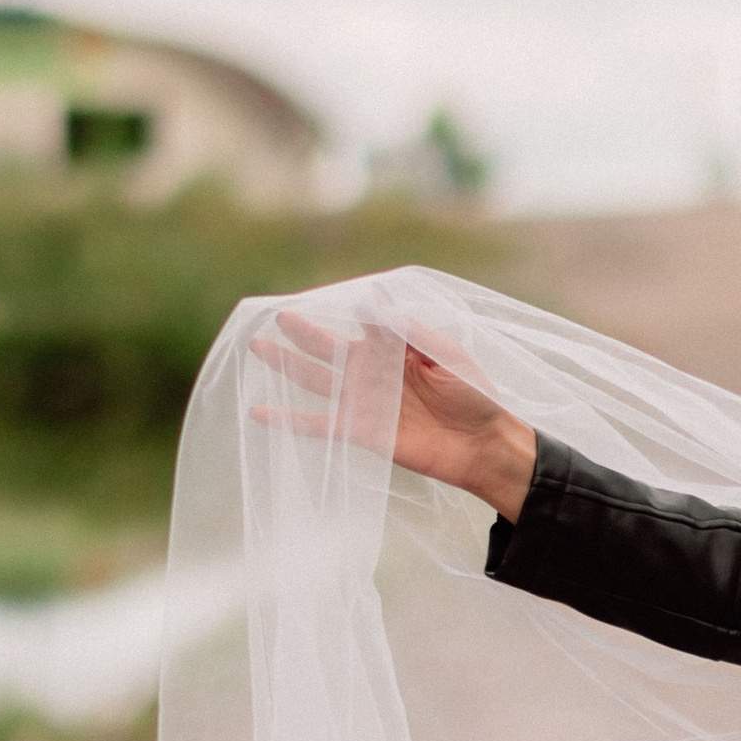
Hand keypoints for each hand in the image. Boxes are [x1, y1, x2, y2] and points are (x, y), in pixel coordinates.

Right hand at [252, 313, 537, 521]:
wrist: (483, 444)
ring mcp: (364, 401)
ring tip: (257, 346)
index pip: (362, 322)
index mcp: (396, 347)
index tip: (334, 296)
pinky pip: (320, 424)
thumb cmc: (472, 394)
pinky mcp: (361, 432)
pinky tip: (261, 410)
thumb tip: (371, 299)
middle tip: (277, 315)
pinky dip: (291, 419)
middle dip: (303, 333)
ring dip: (287, 365)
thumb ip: (405, 330)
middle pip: (329, 347)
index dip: (344, 310)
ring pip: (317, 379)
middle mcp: (374, 372)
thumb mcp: (442, 354)